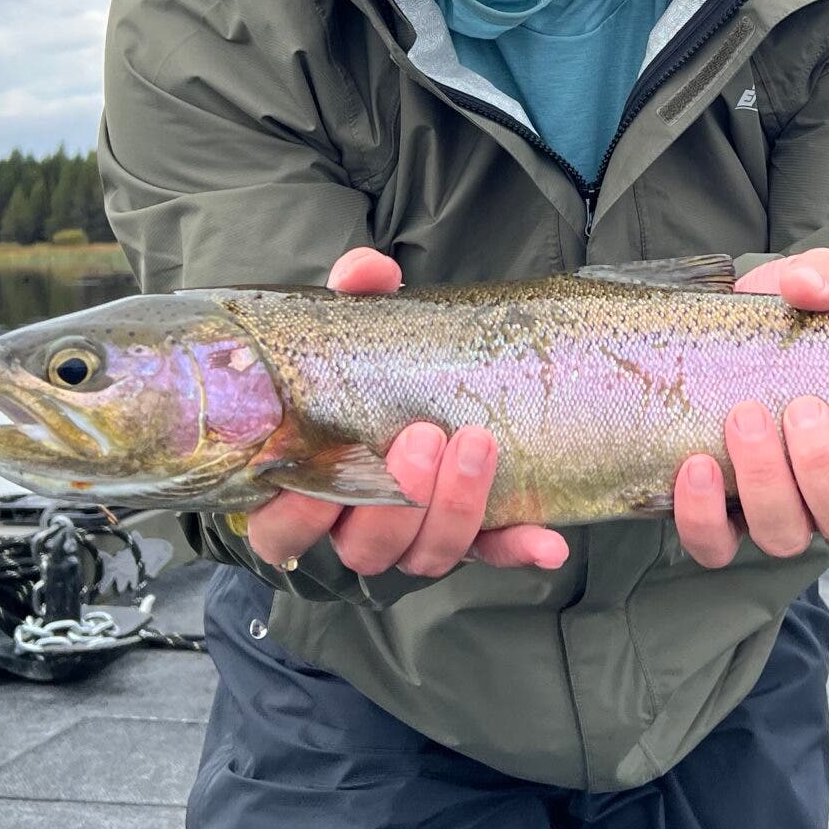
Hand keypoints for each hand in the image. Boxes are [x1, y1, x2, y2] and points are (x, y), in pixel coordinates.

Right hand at [241, 247, 569, 575]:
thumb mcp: (352, 335)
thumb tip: (367, 271)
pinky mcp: (468, 538)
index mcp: (304, 490)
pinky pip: (492, 553)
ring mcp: (413, 538)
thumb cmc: (363, 373)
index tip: (322, 481)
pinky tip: (548, 543)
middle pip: (365, 548)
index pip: (280, 532)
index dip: (298, 517)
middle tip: (424, 436)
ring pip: (424, 556)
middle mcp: (355, 527)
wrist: (414, 382)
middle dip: (397, 502)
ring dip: (454, 509)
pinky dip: (516, 548)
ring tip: (477, 443)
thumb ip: (353, 302)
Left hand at [672, 248, 828, 567]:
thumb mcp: (822, 290)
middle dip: (826, 471)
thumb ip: (826, 279)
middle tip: (801, 408)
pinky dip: (703, 516)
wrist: (743, 336)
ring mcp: (784, 516)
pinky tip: (695, 465)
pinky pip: (716, 545)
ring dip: (767, 484)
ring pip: (787, 538)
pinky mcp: (724, 522)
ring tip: (744, 418)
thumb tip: (807, 285)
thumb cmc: (805, 323)